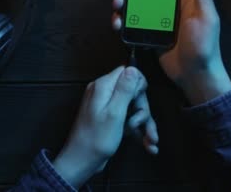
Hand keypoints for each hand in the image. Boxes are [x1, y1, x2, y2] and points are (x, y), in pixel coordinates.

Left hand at [53, 66, 158, 188]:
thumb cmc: (96, 139)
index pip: (127, 71)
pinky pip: (127, 118)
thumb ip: (124, 89)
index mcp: (103, 87)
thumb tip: (133, 68)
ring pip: (133, 107)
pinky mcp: (109, 118)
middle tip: (137, 124)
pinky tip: (148, 144)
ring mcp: (106, 106)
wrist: (81, 161)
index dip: (138, 86)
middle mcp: (104, 93)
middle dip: (141, 109)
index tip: (139, 103)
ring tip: (149, 140)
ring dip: (142, 123)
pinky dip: (137, 130)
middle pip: (133, 91)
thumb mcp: (115, 113)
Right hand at [111, 0, 230, 104]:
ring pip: (134, 0)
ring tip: (117, 2)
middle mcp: (168, 3)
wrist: (194, 76)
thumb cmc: (204, 46)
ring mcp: (156, 17)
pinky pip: (130, 21)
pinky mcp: (146, 31)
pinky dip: (121, 19)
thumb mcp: (207, 17)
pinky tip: (117, 22)